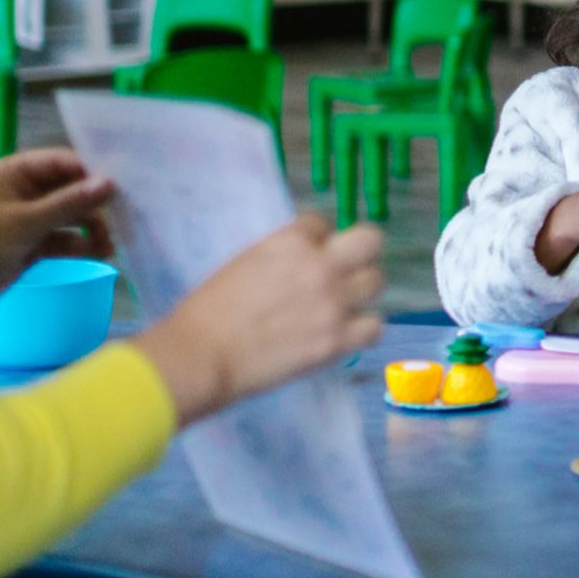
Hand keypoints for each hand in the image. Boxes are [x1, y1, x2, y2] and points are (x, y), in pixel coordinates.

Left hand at [0, 148, 114, 302]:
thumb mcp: (24, 222)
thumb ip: (68, 204)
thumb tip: (110, 184)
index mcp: (13, 173)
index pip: (59, 163)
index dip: (90, 172)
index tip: (121, 186)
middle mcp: (21, 193)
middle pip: (68, 191)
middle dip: (93, 205)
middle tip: (124, 218)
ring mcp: (26, 221)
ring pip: (68, 218)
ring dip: (91, 229)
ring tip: (110, 244)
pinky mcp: (29, 247)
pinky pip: (62, 241)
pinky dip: (80, 246)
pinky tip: (100, 253)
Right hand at [131, 213, 384, 423]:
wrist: (201, 355)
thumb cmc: (209, 309)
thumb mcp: (246, 261)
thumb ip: (282, 256)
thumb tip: (303, 259)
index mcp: (290, 240)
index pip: (322, 222)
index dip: (316, 240)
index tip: (305, 256)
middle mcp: (319, 266)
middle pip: (370, 241)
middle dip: (359, 252)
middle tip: (344, 270)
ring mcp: (332, 303)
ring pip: (376, 282)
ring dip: (360, 292)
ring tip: (342, 305)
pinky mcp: (337, 341)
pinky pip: (374, 327)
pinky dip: (362, 329)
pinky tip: (344, 333)